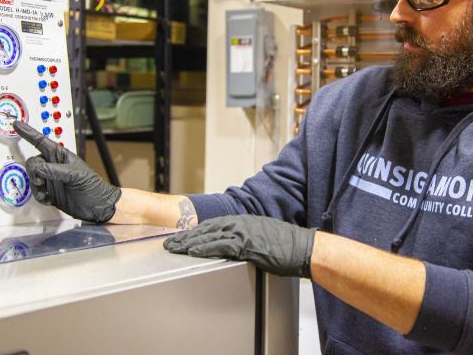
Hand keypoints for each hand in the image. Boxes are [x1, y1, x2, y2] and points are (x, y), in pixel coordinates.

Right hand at [13, 121, 121, 222]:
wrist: (97, 206)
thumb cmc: (92, 186)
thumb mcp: (75, 175)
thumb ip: (55, 170)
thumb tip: (37, 168)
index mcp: (61, 156)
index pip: (41, 142)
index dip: (29, 133)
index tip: (17, 125)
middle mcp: (54, 166)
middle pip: (33, 162)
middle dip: (33, 172)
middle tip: (41, 181)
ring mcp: (51, 179)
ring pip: (32, 178)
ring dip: (36, 187)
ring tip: (47, 193)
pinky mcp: (49, 193)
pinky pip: (35, 192)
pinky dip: (39, 196)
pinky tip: (49, 199)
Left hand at [163, 215, 316, 277]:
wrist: (303, 247)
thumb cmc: (287, 245)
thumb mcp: (264, 236)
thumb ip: (248, 238)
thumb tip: (237, 246)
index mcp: (244, 221)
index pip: (213, 225)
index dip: (195, 231)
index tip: (182, 236)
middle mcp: (241, 223)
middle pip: (206, 228)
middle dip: (186, 236)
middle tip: (170, 242)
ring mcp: (243, 232)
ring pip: (209, 235)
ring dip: (189, 242)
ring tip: (174, 247)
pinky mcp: (247, 244)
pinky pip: (221, 246)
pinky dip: (205, 248)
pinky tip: (193, 251)